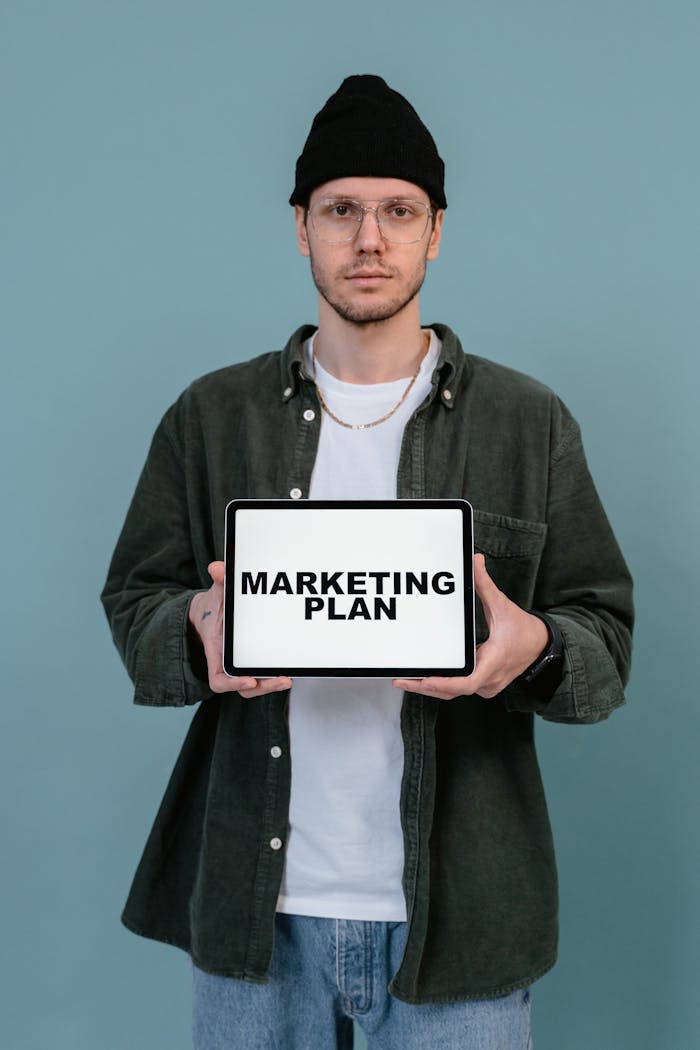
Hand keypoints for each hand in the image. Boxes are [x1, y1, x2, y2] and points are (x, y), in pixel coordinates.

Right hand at [188, 561, 292, 697]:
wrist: (208, 614)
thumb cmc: (211, 608)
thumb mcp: (214, 593)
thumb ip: (219, 581)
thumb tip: (218, 568)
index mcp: (215, 651)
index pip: (219, 678)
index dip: (233, 683)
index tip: (249, 679)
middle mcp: (226, 662)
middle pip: (243, 687)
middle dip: (263, 686)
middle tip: (282, 679)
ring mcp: (239, 664)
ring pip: (254, 686)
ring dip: (270, 686)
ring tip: (287, 679)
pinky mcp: (250, 661)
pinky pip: (261, 675)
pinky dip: (273, 675)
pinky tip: (288, 669)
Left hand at [393, 553, 548, 700]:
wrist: (543, 646)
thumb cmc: (524, 630)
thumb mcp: (503, 606)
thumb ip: (485, 585)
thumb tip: (475, 561)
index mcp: (493, 663)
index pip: (464, 683)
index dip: (441, 683)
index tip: (422, 680)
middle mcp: (488, 680)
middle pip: (451, 691)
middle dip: (424, 686)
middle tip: (400, 680)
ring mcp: (486, 686)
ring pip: (453, 693)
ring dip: (430, 688)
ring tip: (406, 680)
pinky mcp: (483, 685)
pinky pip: (459, 688)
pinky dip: (442, 684)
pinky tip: (424, 678)